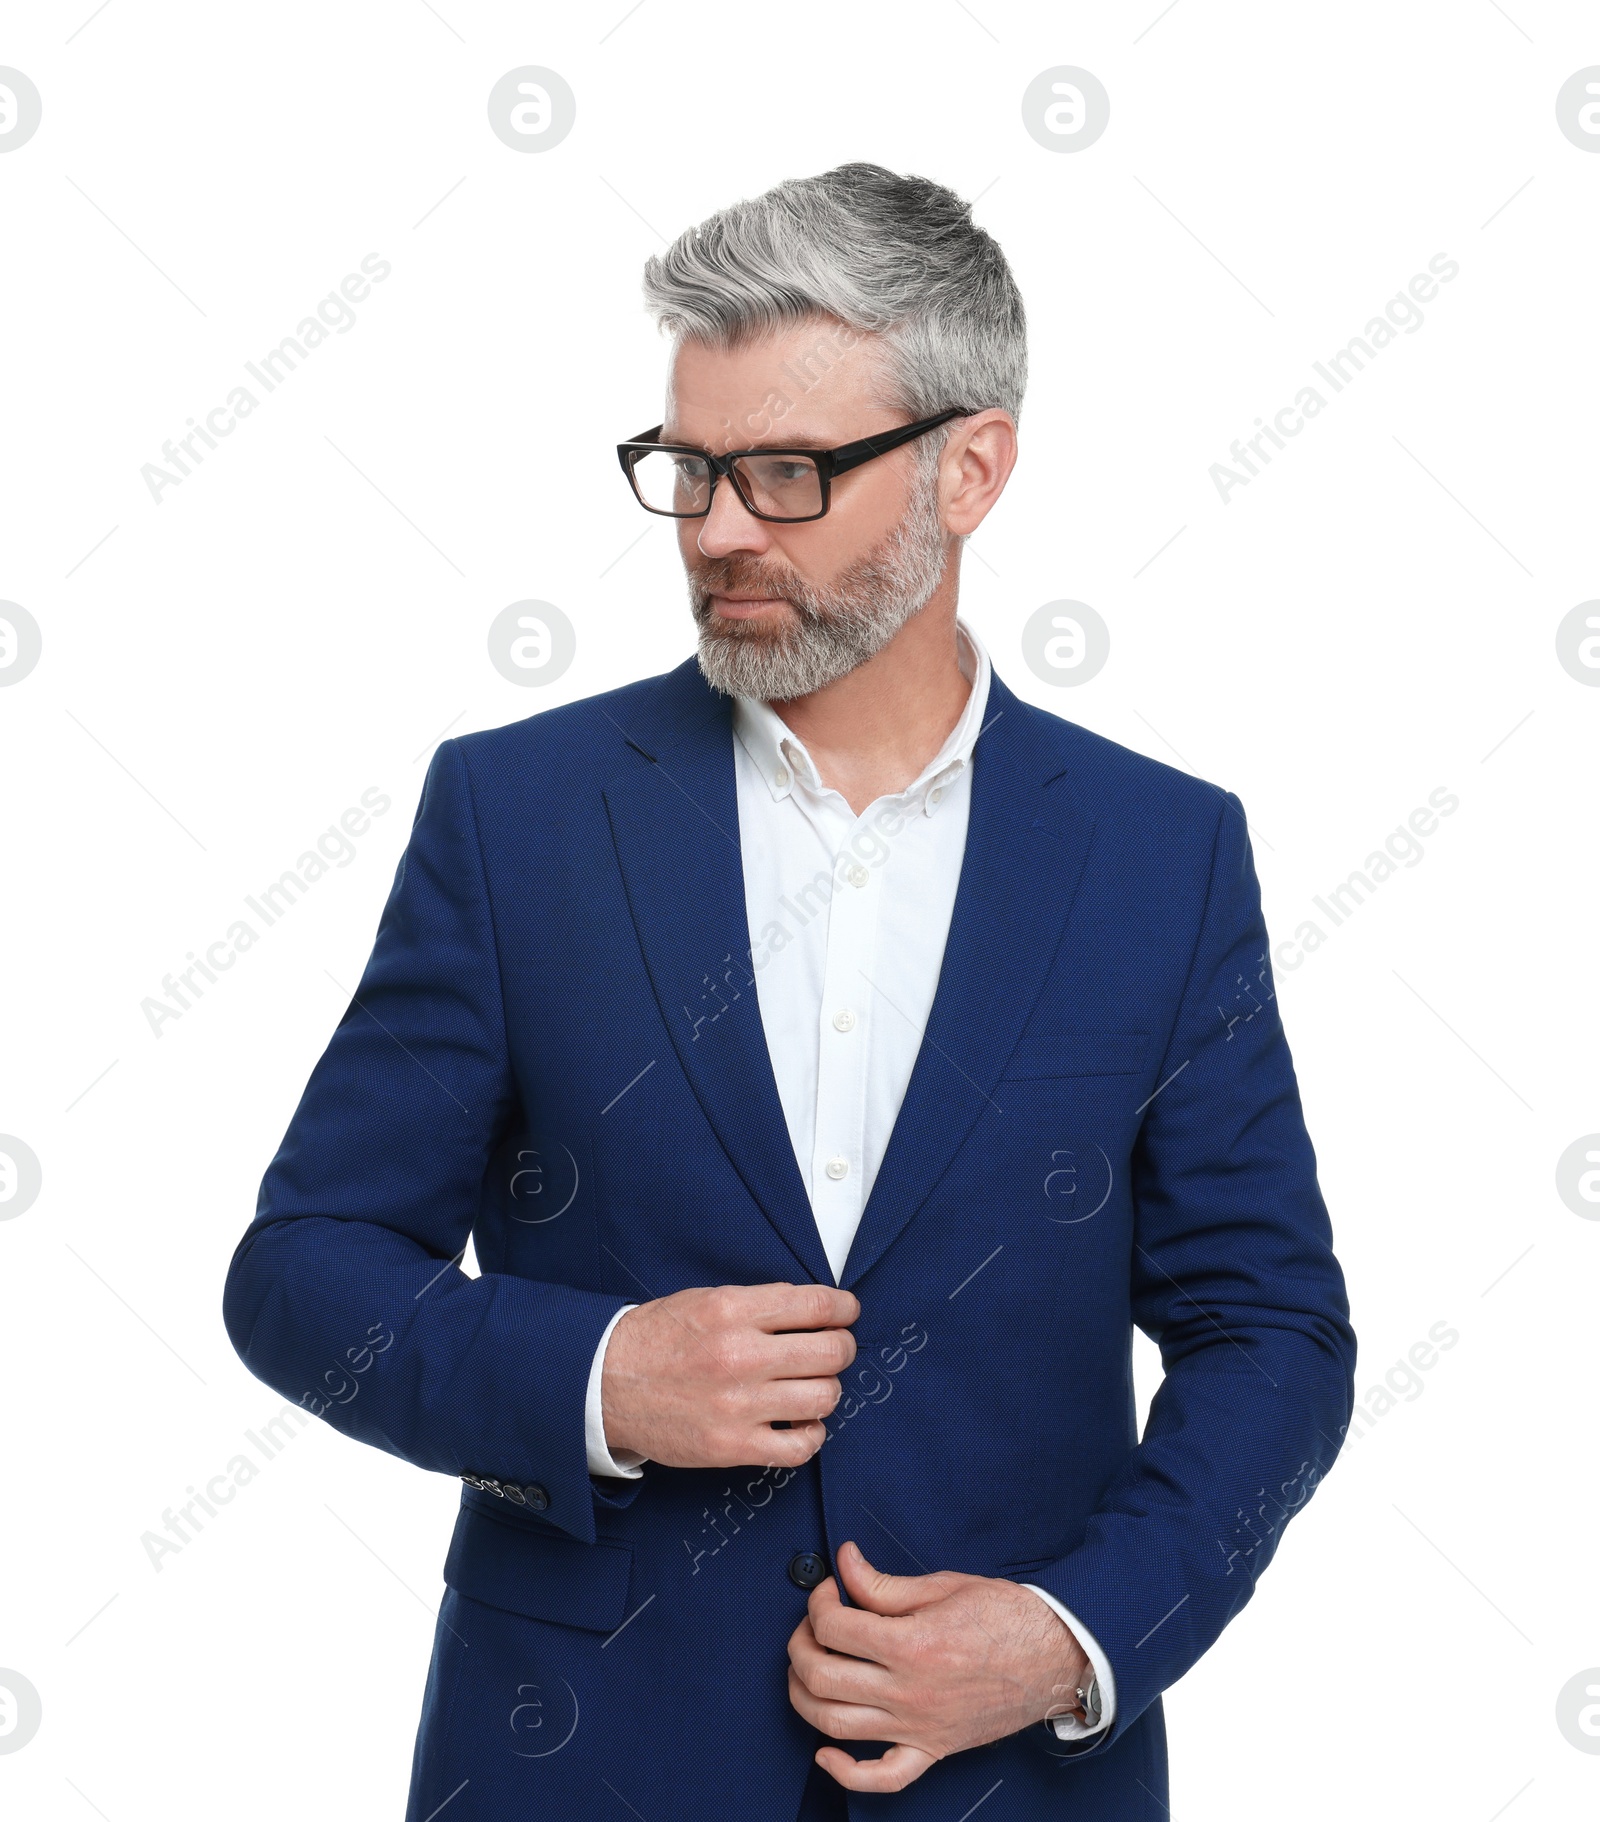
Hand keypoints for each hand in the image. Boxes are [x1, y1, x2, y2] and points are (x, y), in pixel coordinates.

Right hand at [600, 1281, 858, 1468]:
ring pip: (824, 1397)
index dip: (844, 1308)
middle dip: (842, 1348)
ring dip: (827, 1390)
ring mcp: (738, 1404)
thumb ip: (758, 1303)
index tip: (847, 1312)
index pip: (816, 1305)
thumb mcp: (705, 1300)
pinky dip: (811, 1435)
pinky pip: (799, 1447)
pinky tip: (800, 1423)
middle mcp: (740, 1355)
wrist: (604, 1385)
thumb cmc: (655, 1340)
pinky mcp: (732, 1445)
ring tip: (813, 1387)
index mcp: (733, 1311)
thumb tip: (812, 1308)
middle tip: (835, 1349)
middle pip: (831, 1351)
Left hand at [786, 1541, 1089, 1792]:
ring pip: (834, 1725)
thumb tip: (845, 1562)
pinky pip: (881, 1778)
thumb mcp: (943, 1585)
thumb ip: (884, 1582)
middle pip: (822, 1675)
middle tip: (813, 1623)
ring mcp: (918, 1727)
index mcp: (912, 1644)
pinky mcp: (932, 1750)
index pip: (834, 1626)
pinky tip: (825, 1753)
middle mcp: (910, 1692)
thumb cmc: (1006, 1616)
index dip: (818, 1601)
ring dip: (804, 1695)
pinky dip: (845, 1773)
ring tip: (810, 1666)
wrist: (1055, 1654)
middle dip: (801, 1643)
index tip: (828, 1589)